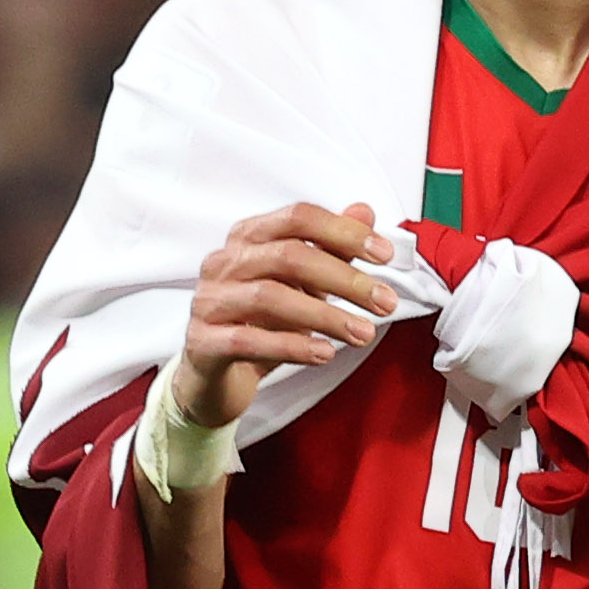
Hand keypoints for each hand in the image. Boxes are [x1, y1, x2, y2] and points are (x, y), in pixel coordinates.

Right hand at [166, 203, 393, 432]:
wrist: (215, 376)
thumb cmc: (258, 322)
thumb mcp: (301, 283)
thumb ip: (330, 248)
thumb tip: (364, 212)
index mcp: (248, 237)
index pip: (298, 217)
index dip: (345, 232)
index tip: (384, 255)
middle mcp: (224, 262)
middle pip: (289, 256)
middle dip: (345, 279)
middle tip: (385, 302)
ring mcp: (210, 300)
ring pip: (270, 297)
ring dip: (326, 316)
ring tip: (363, 333)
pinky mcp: (203, 341)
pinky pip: (248, 339)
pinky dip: (293, 346)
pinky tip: (325, 353)